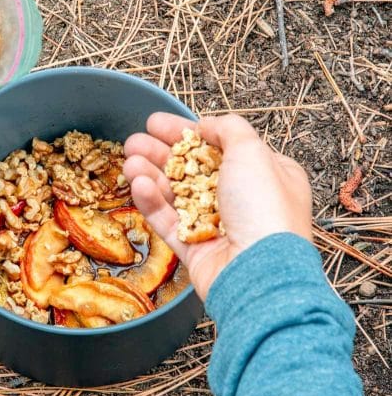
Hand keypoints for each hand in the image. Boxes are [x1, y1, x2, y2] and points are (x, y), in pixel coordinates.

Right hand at [123, 113, 311, 300]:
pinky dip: (153, 203)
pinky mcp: (196, 250)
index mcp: (264, 175)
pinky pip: (169, 222)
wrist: (259, 272)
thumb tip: (208, 124)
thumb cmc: (265, 211)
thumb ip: (228, 129)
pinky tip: (138, 185)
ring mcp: (218, 226)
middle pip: (192, 169)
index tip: (156, 124)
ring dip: (151, 175)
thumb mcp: (252, 152)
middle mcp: (242, 200)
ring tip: (129, 161)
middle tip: (134, 142)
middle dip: (160, 153)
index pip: (218, 146)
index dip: (185, 132)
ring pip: (176, 196)